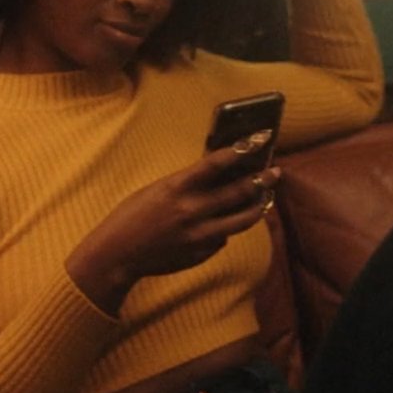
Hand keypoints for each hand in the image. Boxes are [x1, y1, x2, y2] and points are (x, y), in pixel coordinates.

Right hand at [65, 131, 281, 314]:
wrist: (117, 254)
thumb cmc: (133, 215)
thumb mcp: (159, 189)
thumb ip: (190, 183)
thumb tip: (223, 172)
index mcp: (177, 187)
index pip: (218, 162)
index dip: (243, 148)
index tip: (262, 138)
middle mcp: (192, 210)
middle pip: (240, 192)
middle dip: (263, 179)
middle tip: (275, 171)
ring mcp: (200, 235)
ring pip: (243, 219)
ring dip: (258, 206)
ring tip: (265, 198)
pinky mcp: (202, 253)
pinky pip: (223, 237)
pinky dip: (227, 228)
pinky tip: (227, 222)